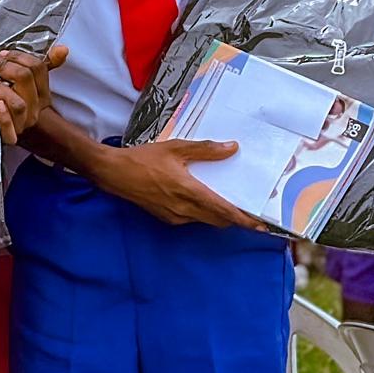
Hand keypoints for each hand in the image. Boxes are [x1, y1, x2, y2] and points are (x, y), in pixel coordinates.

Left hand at [0, 43, 67, 143]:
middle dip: (4, 66)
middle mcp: (36, 108)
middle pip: (25, 80)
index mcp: (43, 93)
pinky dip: (3, 117)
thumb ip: (46, 65)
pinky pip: (9, 128)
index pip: (37, 68)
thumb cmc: (23, 104)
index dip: (18, 57)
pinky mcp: (11, 136)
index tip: (1, 53)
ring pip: (17, 103)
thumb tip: (62, 48)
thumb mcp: (34, 85)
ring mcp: (24, 122)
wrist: (20, 135)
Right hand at [101, 138, 268, 230]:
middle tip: (248, 213)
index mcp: (189, 191)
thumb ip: (205, 149)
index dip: (244, 219)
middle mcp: (184, 209)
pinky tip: (200, 200)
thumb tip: (231, 148)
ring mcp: (174, 216)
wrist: (113, 173)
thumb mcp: (175, 148)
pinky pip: (191, 218)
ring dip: (217, 215)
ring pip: (205, 220)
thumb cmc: (143, 159)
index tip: (260, 224)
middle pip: (218, 220)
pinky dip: (201, 213)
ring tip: (225, 203)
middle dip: (234, 219)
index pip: (223, 211)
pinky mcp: (165, 217)